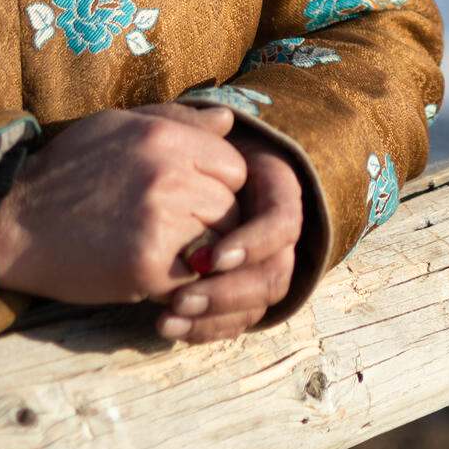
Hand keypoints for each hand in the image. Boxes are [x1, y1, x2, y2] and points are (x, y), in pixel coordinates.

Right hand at [0, 104, 246, 303]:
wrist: (13, 226)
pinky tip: (149, 270)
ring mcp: (160, 223)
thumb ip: (176, 121)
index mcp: (163, 137)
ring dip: (199, 251)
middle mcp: (168, 175)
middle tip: (174, 227)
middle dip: (211, 220)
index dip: (218, 184)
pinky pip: (194, 278)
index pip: (234, 165)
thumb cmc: (65, 173)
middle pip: (230, 206)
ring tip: (161, 247)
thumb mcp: (116, 126)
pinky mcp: (148, 267)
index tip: (192, 195)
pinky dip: (179, 280)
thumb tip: (228, 123)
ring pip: (219, 243)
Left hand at [155, 128, 303, 344]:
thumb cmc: (182, 150)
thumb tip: (222, 118)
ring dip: (214, 316)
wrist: (171, 178)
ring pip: (257, 304)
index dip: (253, 242)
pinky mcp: (241, 293)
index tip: (211, 257)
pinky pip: (236, 321)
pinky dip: (205, 330)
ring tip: (166, 319)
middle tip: (180, 298)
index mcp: (275, 191)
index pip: (281, 223)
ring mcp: (263, 267)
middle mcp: (279, 236)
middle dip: (228, 291)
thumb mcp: (186, 132)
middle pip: (273, 275)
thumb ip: (200, 126)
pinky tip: (168, 328)